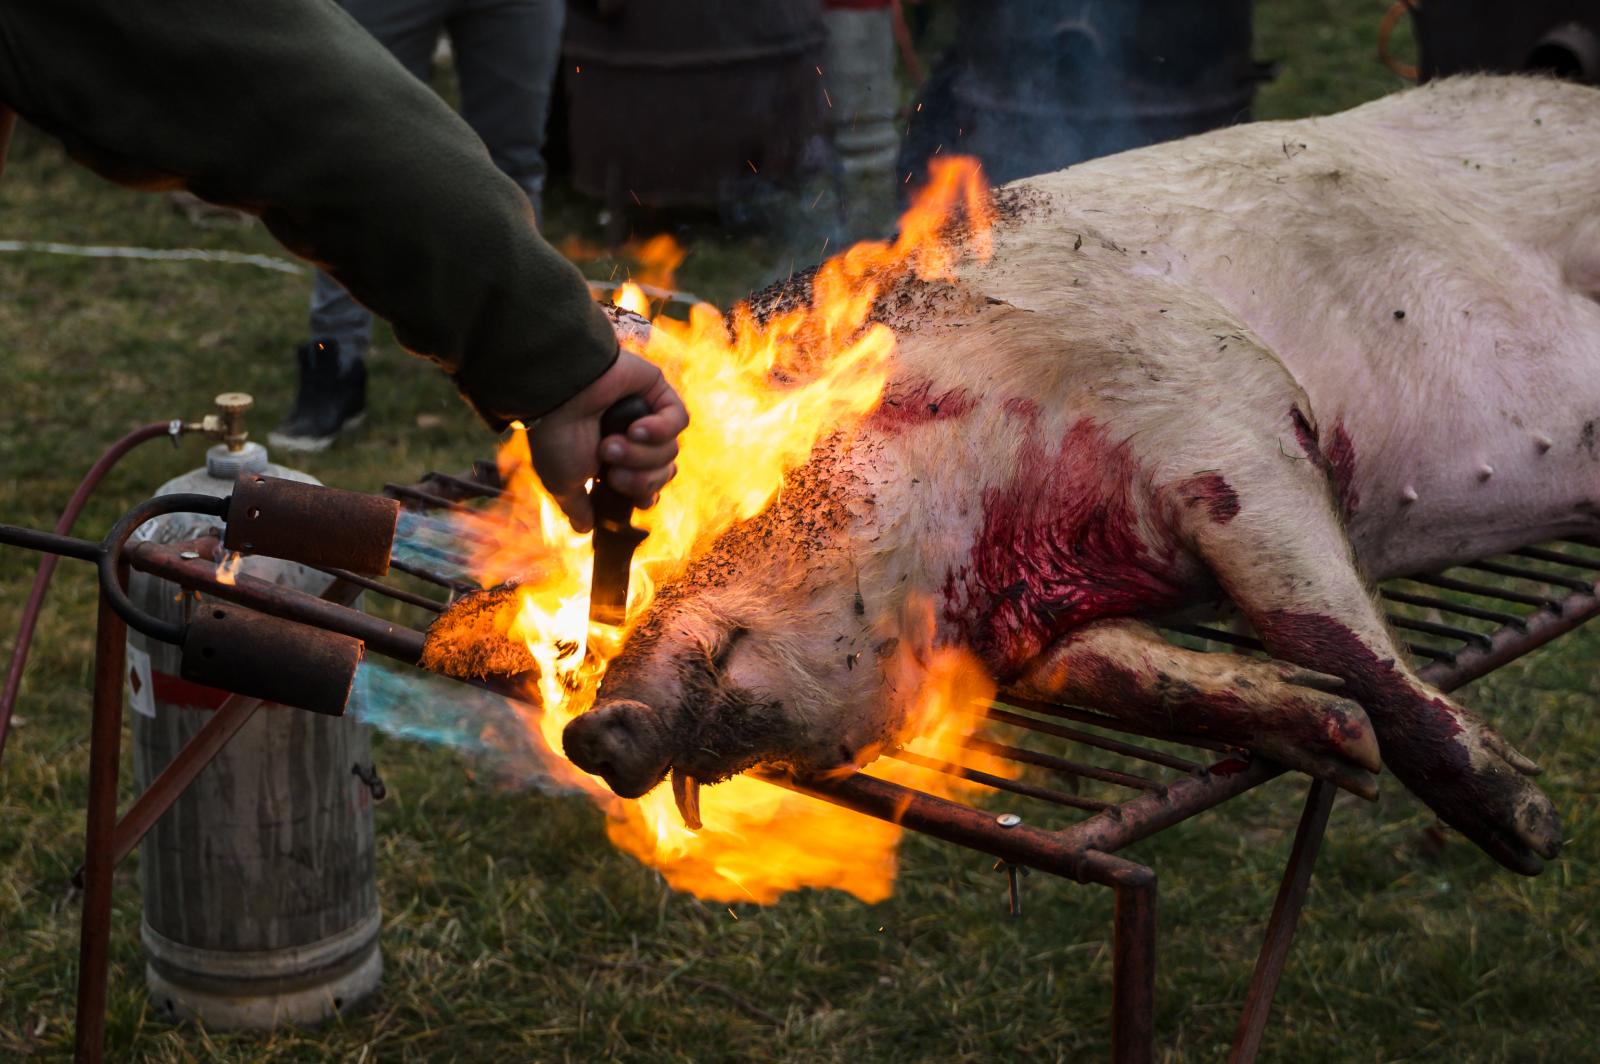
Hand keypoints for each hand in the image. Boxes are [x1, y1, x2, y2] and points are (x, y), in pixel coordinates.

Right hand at [527, 350, 688, 532]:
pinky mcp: (657, 392)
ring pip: (670, 450)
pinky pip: (679, 421)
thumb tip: (584, 529)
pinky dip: (660, 430)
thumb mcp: (563, 483)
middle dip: (641, 479)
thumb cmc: (555, 437)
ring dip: (640, 454)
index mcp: (616, 460)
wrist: (556, 394)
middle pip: (664, 473)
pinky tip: (636, 429)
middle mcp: (633, 439)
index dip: (647, 494)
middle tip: (614, 472)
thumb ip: (578, 507)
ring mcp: (647, 414)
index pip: (650, 486)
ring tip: (611, 444)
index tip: (636, 500)